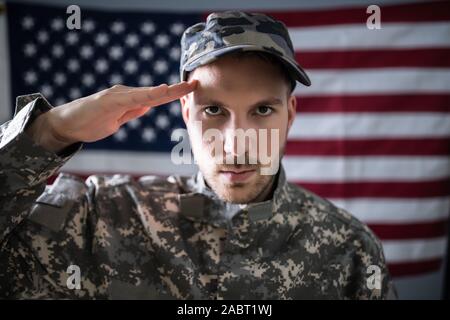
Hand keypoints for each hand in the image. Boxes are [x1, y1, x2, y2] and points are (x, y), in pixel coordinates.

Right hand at [26, 81, 196, 152]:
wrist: (66, 125)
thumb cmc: (91, 122)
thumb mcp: (117, 120)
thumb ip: (132, 112)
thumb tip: (148, 107)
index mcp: (129, 100)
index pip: (157, 97)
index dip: (175, 93)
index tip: (191, 90)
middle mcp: (125, 94)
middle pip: (156, 93)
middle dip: (177, 89)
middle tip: (195, 83)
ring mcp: (117, 96)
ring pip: (147, 93)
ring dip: (167, 91)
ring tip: (184, 87)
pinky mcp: (108, 100)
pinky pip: (132, 98)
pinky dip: (147, 94)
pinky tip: (159, 92)